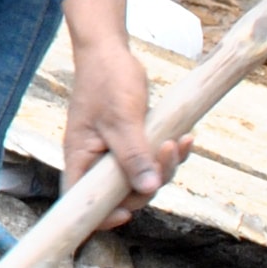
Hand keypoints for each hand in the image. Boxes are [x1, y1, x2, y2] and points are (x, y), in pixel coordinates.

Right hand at [56, 0, 183, 224]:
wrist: (110, 51)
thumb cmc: (107, 81)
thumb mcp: (122, 120)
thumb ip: (134, 156)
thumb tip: (148, 188)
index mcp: (80, 157)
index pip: (81, 201)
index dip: (101, 216)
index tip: (126, 212)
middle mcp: (94, 160)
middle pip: (119, 193)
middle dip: (148, 182)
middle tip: (168, 154)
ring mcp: (112, 152)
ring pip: (140, 177)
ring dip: (165, 165)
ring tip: (181, 142)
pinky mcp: (129, 142)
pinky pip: (150, 159)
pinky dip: (168, 153)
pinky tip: (186, 138)